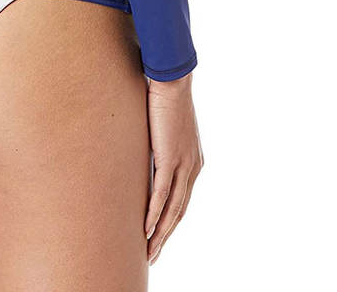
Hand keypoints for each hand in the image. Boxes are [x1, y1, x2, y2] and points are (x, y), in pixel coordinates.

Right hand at [144, 71, 202, 264]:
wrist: (172, 81)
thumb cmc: (165, 98)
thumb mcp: (163, 128)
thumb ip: (158, 145)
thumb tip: (143, 152)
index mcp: (194, 162)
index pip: (182, 200)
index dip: (170, 221)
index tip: (158, 236)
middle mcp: (193, 167)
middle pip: (180, 211)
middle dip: (166, 236)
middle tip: (152, 255)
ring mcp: (184, 165)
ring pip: (173, 209)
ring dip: (160, 233)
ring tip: (149, 251)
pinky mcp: (171, 159)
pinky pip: (162, 194)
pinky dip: (154, 215)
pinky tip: (146, 229)